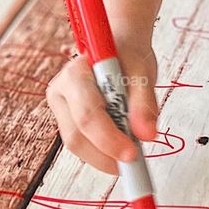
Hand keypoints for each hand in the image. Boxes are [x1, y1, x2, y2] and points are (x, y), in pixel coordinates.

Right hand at [46, 40, 159, 174]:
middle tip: (134, 161)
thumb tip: (147, 135)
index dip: (109, 139)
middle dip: (106, 155)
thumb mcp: (142, 72)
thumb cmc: (128, 56)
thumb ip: (144, 103)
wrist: (121, 48)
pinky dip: (103, 152)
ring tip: (131, 149)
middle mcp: (60, 91)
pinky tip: (119, 146)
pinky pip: (82, 145)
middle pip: (76, 136)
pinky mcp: (66, 121)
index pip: (87, 115)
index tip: (132, 154)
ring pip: (77, 145)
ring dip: (105, 156)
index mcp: (75, 73)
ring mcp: (61, 108)